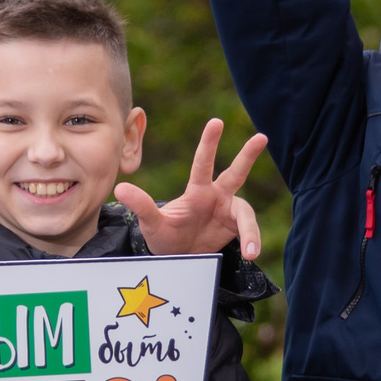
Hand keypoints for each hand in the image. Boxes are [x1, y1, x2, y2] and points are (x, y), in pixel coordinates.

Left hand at [118, 118, 267, 260]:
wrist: (177, 259)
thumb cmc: (164, 237)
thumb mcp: (151, 224)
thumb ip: (141, 205)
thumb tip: (119, 188)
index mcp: (197, 191)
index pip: (203, 163)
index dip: (209, 143)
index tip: (216, 122)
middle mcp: (216, 196)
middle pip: (236, 173)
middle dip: (248, 155)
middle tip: (261, 137)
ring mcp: (228, 212)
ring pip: (246, 213)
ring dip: (250, 231)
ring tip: (251, 251)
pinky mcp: (236, 228)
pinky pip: (249, 233)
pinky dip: (252, 242)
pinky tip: (252, 254)